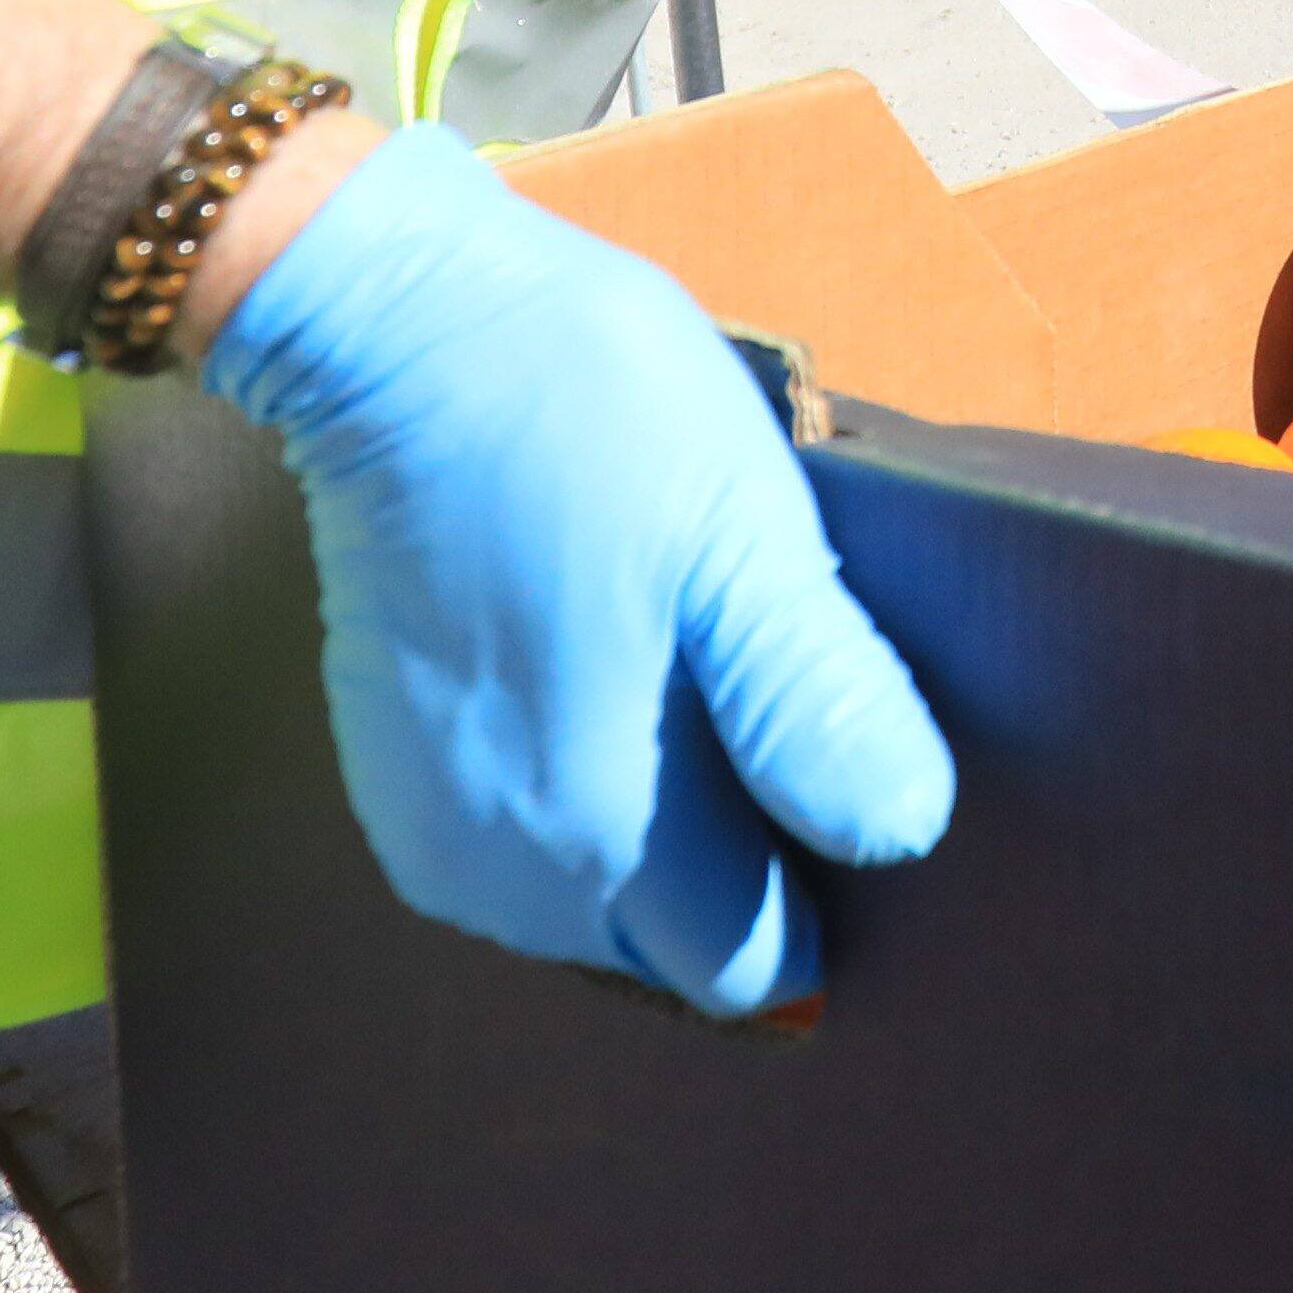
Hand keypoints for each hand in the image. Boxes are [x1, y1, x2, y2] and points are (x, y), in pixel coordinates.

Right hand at [201, 130, 957, 1013]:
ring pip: (586, 895)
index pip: (744, 965)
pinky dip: (577, 787)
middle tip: (779, 709)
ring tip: (697, 678)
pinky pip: (518, 838)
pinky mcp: (389, 765)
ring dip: (653, 828)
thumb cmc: (588, 414)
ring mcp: (429, 821)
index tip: (841, 789)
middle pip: (661, 940)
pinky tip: (614, 674)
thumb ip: (815, 703)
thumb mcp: (747, 539)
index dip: (817, 901)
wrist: (393, 327)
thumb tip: (903, 832)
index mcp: (600, 831)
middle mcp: (499, 868)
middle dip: (735, 866)